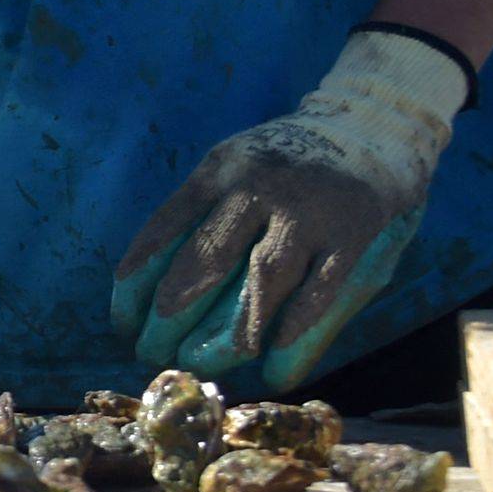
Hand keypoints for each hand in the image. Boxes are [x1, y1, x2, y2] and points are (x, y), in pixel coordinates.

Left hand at [110, 28, 468, 388]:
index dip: (139, 281)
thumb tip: (152, 286)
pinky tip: (272, 361)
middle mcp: (260, 187)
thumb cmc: (286, 164)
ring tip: (201, 364)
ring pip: (263, 278)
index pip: (166, 228)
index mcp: (220, 169)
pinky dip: (295, 328)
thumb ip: (201, 215)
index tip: (122, 322)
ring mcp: (309, 212)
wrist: (370, 127)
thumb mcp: (234, 168)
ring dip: (230, 329)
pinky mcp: (353, 236)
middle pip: (207, 257)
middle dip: (173, 313)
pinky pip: (320, 291)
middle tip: (152, 352)